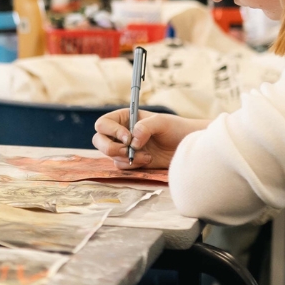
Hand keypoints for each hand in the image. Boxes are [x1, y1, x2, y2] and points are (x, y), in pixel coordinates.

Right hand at [92, 109, 208, 169]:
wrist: (185, 146)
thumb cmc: (175, 129)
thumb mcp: (162, 122)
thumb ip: (145, 126)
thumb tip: (133, 140)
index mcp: (124, 118)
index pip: (103, 124)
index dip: (111, 131)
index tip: (128, 137)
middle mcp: (120, 133)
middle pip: (99, 140)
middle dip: (111, 148)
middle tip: (128, 150)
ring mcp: (124, 148)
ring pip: (110, 155)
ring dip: (126, 158)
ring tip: (146, 155)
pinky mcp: (131, 162)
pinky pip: (121, 166)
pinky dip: (133, 165)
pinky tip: (148, 160)